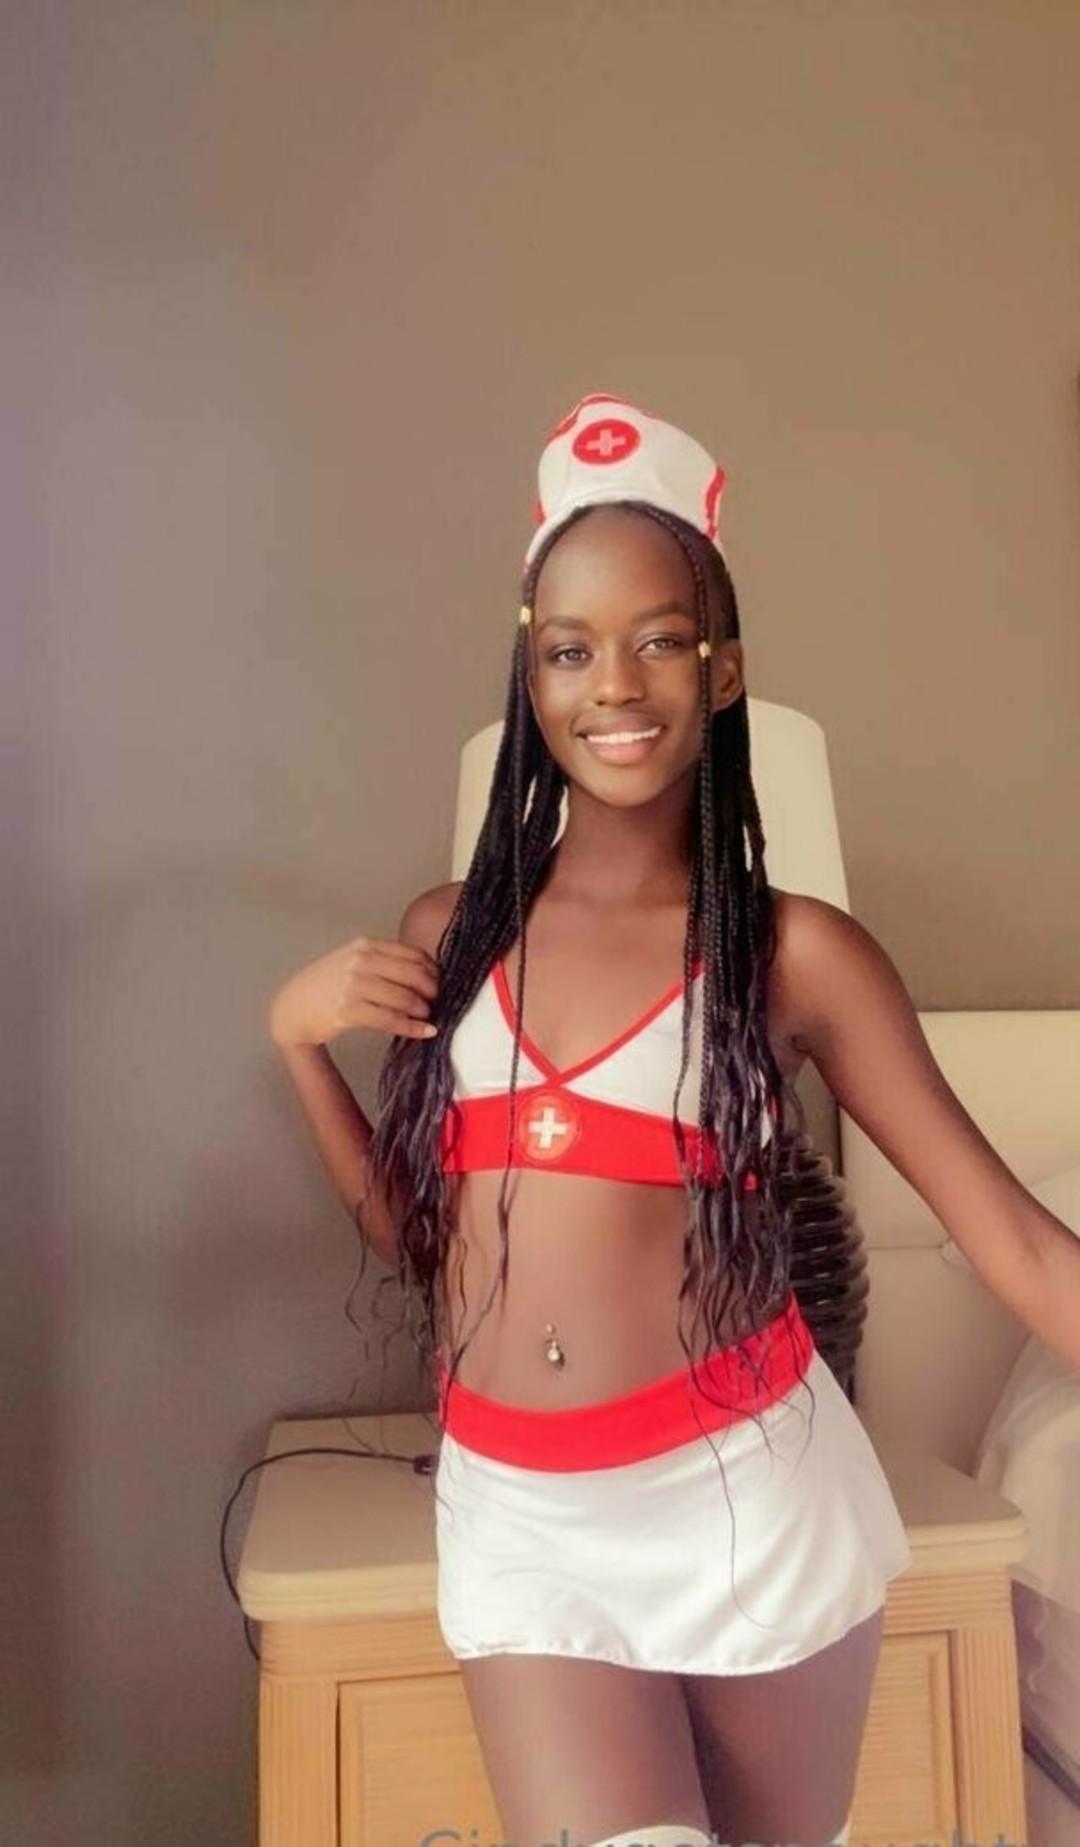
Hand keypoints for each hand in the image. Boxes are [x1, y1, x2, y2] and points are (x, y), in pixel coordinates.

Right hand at [268, 935, 439, 1049]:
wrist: (292, 1007)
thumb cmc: (326, 984)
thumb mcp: (352, 961)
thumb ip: (383, 961)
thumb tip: (426, 973)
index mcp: (365, 945)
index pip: (413, 954)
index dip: (433, 970)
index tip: (440, 982)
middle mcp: (360, 961)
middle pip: (414, 974)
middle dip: (433, 990)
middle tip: (438, 1001)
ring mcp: (354, 985)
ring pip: (404, 998)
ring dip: (423, 1010)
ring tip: (429, 1016)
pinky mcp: (349, 1010)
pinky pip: (391, 1020)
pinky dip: (412, 1028)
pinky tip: (425, 1032)